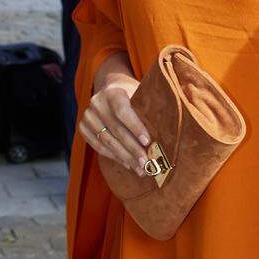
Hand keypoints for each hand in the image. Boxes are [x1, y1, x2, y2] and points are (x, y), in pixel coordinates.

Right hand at [78, 54, 152, 172]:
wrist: (111, 90)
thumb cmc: (134, 95)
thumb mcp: (141, 95)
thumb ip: (150, 107)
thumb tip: (175, 127)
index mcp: (112, 91)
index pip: (123, 111)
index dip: (135, 127)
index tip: (148, 142)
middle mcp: (96, 102)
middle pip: (116, 130)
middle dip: (133, 149)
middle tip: (146, 163)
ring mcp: (87, 116)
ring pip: (107, 141)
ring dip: (125, 157)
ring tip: (140, 168)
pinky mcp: (83, 128)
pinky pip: (98, 146)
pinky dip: (114, 157)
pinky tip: (128, 164)